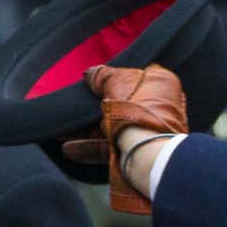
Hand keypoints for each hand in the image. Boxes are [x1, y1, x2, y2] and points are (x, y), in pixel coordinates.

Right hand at [60, 63, 188, 211]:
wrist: (147, 150)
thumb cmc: (137, 109)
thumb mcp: (115, 81)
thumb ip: (102, 75)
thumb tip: (91, 73)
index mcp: (162, 84)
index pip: (135, 77)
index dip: (113, 80)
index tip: (91, 84)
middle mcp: (161, 107)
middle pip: (121, 104)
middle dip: (94, 108)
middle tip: (73, 108)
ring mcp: (151, 131)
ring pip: (113, 128)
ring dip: (86, 130)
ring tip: (64, 131)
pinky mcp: (140, 152)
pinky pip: (112, 147)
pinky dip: (90, 147)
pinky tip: (70, 148)